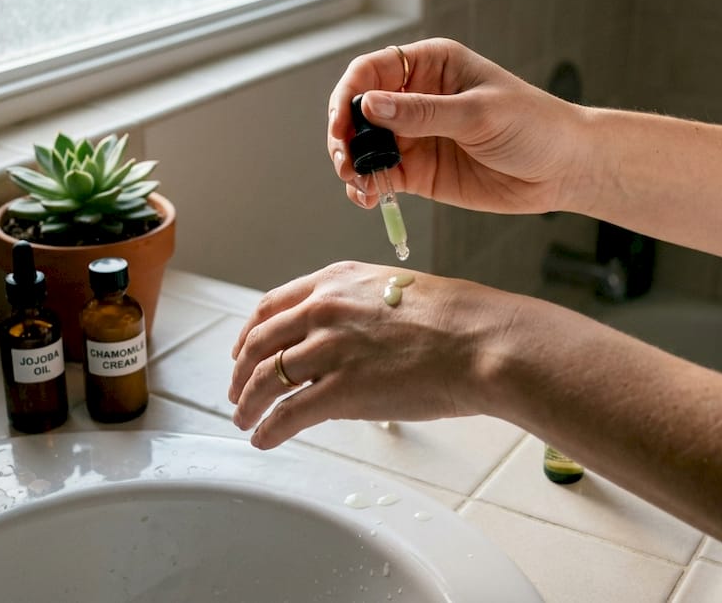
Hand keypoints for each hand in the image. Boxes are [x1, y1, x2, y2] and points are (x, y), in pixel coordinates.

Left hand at [227, 261, 519, 448]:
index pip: (271, 307)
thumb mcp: (396, 291)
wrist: (485, 342)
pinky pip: (287, 414)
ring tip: (244, 421)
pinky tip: (263, 440)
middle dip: (239, 372)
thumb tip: (346, 334)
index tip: (242, 352)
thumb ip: (359, 307)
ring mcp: (329, 349)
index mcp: (335, 281)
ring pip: (264, 379)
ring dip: (248, 405)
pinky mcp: (341, 391)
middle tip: (236, 393)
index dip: (248, 334)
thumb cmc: (458, 319)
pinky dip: (268, 430)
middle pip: (258, 344)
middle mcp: (324, 309)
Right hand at [328, 38, 589, 213]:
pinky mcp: (420, 171)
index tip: (342, 125)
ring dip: (352, 165)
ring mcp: (415, 136)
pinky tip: (368, 199)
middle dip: (344, 135)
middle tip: (346, 162)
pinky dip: (367, 188)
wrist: (564, 169)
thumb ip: (422, 113)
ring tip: (357, 184)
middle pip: (359, 111)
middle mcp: (415, 98)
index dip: (349, 96)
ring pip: (364, 147)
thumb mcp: (478, 114)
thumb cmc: (534, 125)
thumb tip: (368, 106)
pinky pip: (381, 177)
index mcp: (430, 66)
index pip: (371, 71)